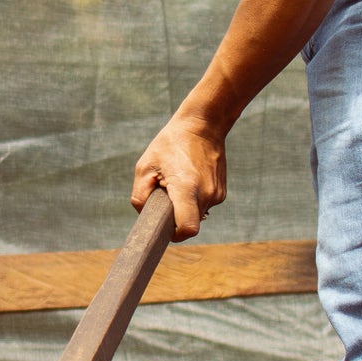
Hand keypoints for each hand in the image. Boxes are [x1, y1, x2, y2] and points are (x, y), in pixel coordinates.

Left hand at [132, 114, 226, 239]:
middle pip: (190, 224)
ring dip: (185, 207)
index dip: (174, 234)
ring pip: (197, 215)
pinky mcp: (221, 192)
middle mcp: (206, 194)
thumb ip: (140, 195)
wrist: (203, 125)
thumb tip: (144, 214)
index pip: (187, 228)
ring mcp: (217, 194)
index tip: (165, 227)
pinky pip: (204, 205)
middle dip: (175, 217)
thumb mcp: (145, 166)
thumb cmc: (171, 144)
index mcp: (186, 188)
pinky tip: (189, 180)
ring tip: (178, 183)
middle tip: (166, 196)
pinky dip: (194, 199)